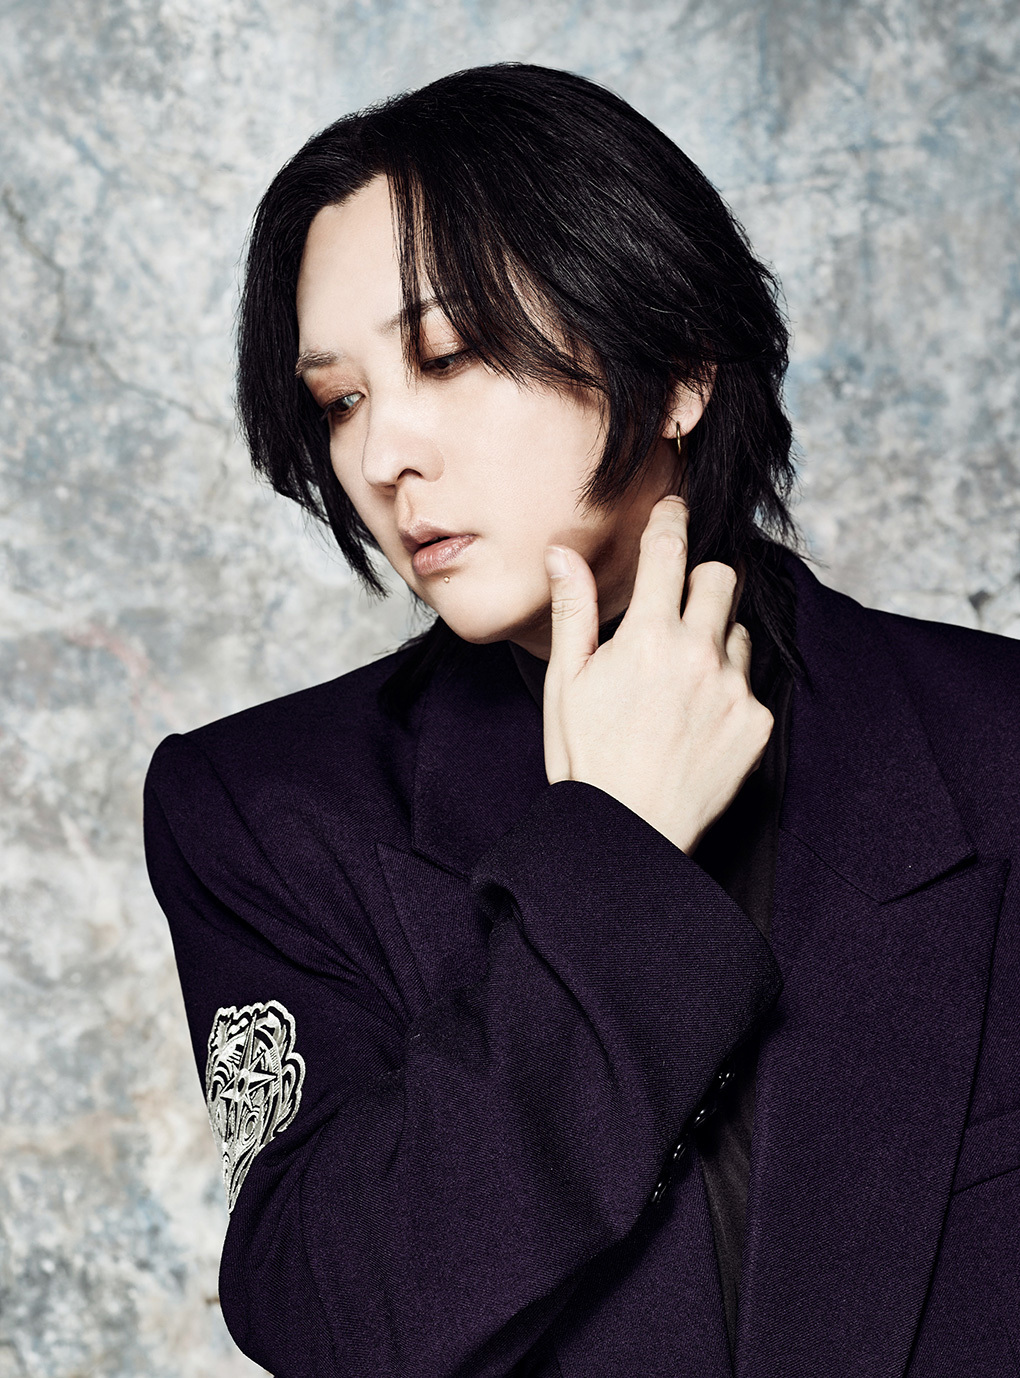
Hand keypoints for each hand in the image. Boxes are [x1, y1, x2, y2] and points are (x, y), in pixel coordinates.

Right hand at [542, 497, 773, 854]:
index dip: (670, 520)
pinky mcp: (757, 724)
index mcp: (647, 638)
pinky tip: (696, 722)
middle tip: (677, 602)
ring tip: (679, 682)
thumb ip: (573, 610)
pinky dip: (727, 691)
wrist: (628, 838)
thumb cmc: (586, 761)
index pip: (667, 553)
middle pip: (721, 577)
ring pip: (736, 632)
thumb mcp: (565, 683)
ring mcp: (734, 690)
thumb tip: (561, 552)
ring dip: (714, 638)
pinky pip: (749, 684)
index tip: (673, 507)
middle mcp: (699, 655)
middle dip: (700, 577)